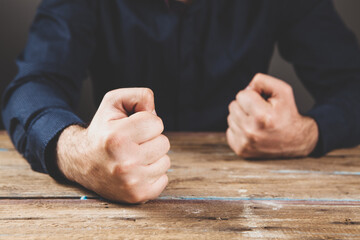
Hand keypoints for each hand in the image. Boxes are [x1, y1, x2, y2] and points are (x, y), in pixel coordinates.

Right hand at [56, 88, 169, 202]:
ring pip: (165, 161)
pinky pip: (164, 179)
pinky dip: (153, 173)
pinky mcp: (137, 196)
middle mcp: (124, 163)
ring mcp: (131, 182)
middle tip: (132, 143)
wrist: (81, 161)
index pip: (157, 123)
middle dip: (150, 139)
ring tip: (133, 156)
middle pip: (164, 143)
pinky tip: (136, 170)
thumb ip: (140, 96)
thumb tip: (156, 112)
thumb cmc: (102, 129)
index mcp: (117, 137)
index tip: (131, 127)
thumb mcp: (114, 102)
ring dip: (152, 157)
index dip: (146, 121)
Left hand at [226, 73, 318, 157]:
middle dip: (245, 106)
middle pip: (233, 106)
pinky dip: (239, 129)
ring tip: (257, 122)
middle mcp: (252, 132)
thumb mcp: (282, 91)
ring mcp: (245, 143)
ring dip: (242, 117)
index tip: (263, 103)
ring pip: (230, 118)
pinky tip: (252, 131)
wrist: (296, 141)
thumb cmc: (288, 114)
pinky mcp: (241, 150)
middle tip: (260, 112)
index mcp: (262, 117)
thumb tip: (246, 87)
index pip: (241, 95)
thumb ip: (262, 81)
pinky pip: (229, 131)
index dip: (252, 96)